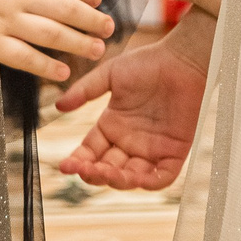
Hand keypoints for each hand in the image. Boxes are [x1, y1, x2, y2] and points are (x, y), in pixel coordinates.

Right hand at [0, 0, 111, 81]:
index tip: (98, 0)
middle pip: (65, 7)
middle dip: (92, 19)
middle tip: (109, 28)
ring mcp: (3, 19)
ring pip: (51, 33)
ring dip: (79, 43)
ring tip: (97, 50)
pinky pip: (25, 57)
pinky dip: (48, 66)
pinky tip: (63, 72)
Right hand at [55, 36, 208, 189]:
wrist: (181, 59)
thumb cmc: (148, 63)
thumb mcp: (109, 75)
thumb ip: (84, 91)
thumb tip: (58, 106)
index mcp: (112, 126)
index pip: (90, 152)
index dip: (77, 162)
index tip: (65, 166)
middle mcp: (129, 142)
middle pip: (107, 169)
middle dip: (94, 174)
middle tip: (84, 169)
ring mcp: (152, 148)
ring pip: (130, 178)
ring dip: (117, 180)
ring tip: (106, 172)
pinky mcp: (174, 152)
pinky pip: (162, 177)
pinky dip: (149, 182)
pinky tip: (134, 177)